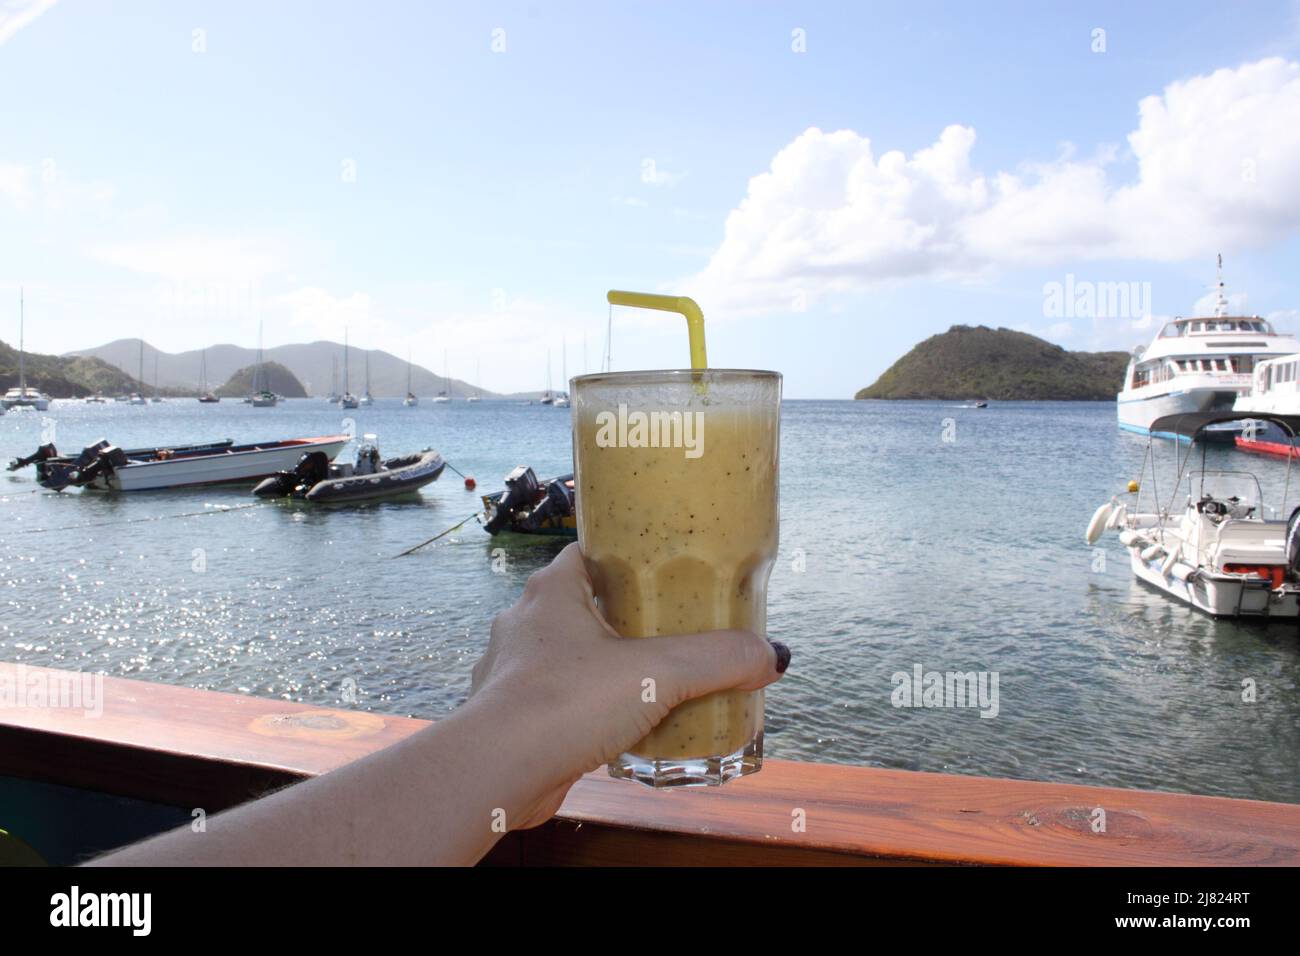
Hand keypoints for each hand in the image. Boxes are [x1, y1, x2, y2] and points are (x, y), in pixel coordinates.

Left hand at [470, 542, 788, 828]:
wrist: (498, 773)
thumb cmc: (564, 703)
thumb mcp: (658, 673)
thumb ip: (718, 659)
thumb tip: (772, 655)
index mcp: (553, 590)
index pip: (592, 550)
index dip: (630, 554)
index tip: (668, 566)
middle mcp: (528, 623)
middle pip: (589, 605)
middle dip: (632, 618)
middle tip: (677, 629)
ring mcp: (517, 671)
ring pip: (575, 657)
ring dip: (610, 668)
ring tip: (656, 682)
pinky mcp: (517, 717)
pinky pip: (564, 703)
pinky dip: (593, 711)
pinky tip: (622, 728)